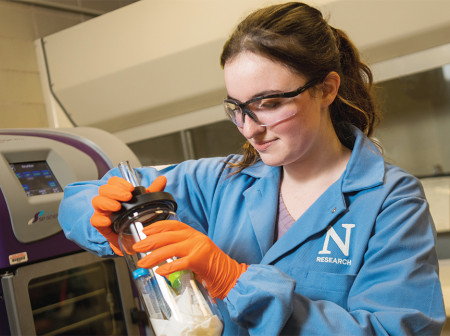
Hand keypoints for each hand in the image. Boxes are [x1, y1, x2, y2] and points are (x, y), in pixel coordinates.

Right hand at [90, 175, 166, 254]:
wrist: (134, 239)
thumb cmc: (137, 218)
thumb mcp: (147, 202)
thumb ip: (153, 191)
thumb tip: (162, 179)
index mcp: (118, 193)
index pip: (113, 182)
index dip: (120, 182)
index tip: (130, 188)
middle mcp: (109, 201)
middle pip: (104, 189)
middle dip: (115, 191)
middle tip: (127, 197)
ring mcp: (103, 212)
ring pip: (97, 201)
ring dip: (107, 202)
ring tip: (118, 207)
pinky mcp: (101, 226)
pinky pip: (95, 221)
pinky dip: (100, 220)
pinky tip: (108, 221)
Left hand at [133, 220, 247, 299]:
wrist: (230, 275)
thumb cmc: (211, 265)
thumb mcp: (195, 251)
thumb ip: (181, 248)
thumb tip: (159, 251)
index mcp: (194, 234)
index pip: (173, 225)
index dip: (157, 226)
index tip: (145, 231)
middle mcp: (196, 238)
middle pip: (168, 236)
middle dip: (150, 242)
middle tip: (137, 248)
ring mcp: (199, 248)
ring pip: (171, 249)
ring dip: (154, 257)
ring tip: (143, 262)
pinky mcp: (200, 261)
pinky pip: (181, 263)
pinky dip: (168, 267)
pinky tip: (159, 272)